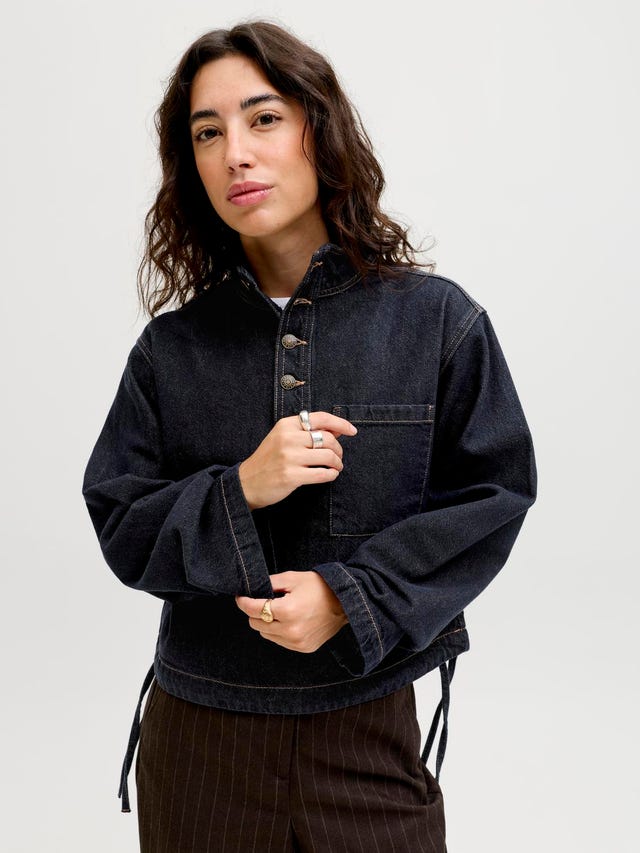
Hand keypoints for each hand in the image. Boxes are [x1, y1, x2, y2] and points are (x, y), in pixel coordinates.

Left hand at [235, 571, 348, 653]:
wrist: (346, 603)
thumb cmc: (320, 587)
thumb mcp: (293, 578)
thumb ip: (270, 583)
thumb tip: (253, 588)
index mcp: (287, 610)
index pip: (253, 609)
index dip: (243, 601)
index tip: (240, 597)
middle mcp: (290, 630)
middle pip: (256, 623)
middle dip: (255, 611)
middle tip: (262, 601)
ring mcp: (296, 642)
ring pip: (265, 634)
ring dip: (266, 622)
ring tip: (278, 611)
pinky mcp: (302, 648)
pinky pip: (279, 641)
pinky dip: (277, 631)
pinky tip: (288, 620)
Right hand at [238, 411, 356, 510]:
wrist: (246, 482)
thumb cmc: (268, 460)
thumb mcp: (283, 438)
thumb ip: (307, 432)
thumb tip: (338, 430)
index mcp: (286, 425)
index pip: (321, 418)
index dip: (341, 423)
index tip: (352, 431)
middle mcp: (288, 438)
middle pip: (327, 438)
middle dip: (339, 449)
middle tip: (338, 457)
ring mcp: (289, 457)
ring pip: (328, 456)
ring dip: (337, 463)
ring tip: (335, 467)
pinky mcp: (291, 476)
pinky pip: (322, 474)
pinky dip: (331, 475)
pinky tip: (330, 475)